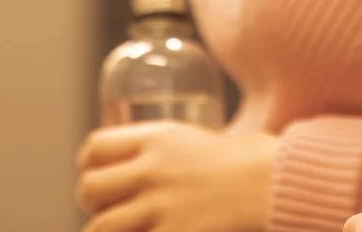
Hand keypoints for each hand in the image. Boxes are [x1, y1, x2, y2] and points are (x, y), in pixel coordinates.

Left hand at [76, 121, 277, 231]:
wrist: (275, 181)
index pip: (94, 148)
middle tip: (107, 209)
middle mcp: (151, 170)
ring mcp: (160, 206)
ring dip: (104, 229)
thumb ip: (164, 151)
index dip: (87, 165)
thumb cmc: (244, 160)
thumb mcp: (195, 140)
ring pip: (99, 226)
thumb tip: (141, 168)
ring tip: (122, 230)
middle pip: (88, 188)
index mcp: (155, 138)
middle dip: (92, 203)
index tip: (96, 175)